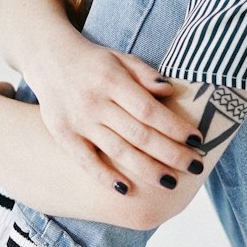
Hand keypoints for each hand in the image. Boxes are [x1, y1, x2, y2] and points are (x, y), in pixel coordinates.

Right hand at [30, 38, 202, 191]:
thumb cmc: (94, 63)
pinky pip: (87, 161)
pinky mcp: (64, 136)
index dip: (174, 127)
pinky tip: (126, 189)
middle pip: (138, 134)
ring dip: (146, 169)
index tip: (196, 139)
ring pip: (117, 151)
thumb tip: (169, 90)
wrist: (49, 60)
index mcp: (112, 80)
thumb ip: (145, 74)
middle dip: (170, 153)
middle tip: (195, 167)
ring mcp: (79, 122)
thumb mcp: (120, 58)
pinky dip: (105, 177)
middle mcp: (95, 102)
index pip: (149, 110)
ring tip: (170, 182)